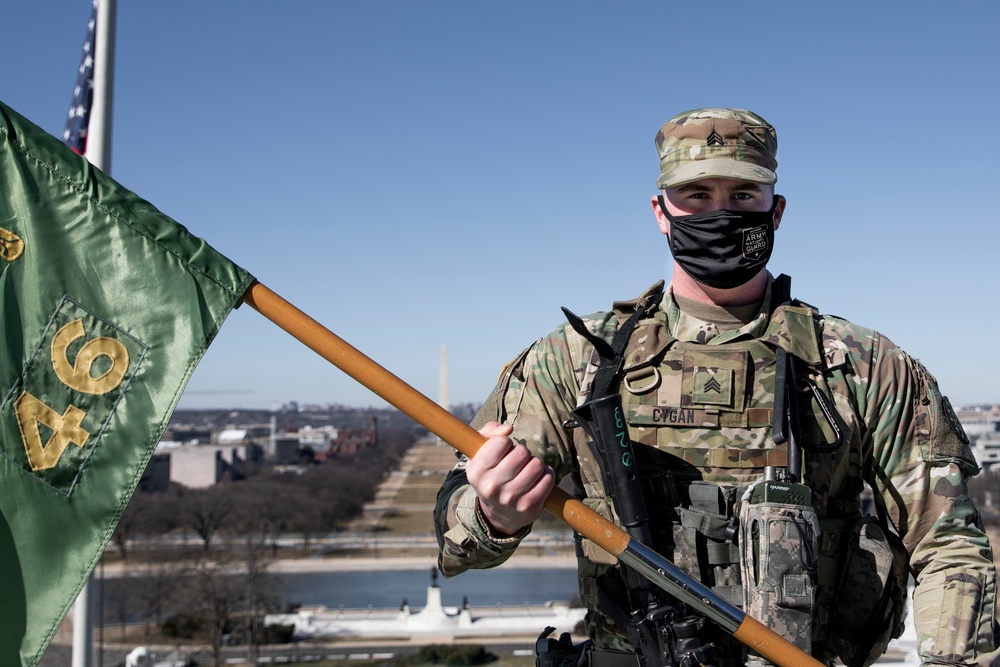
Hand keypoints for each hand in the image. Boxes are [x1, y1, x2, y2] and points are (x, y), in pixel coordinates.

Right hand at [466, 421, 554, 536]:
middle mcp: (492, 486)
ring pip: (537, 464)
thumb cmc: (490, 474)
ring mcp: (511, 498)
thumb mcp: (479, 452)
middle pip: (522, 452)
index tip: (504, 451)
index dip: (506, 442)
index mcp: (477, 471)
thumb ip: (489, 431)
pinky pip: (548, 478)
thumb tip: (508, 428)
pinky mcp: (529, 506)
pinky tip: (537, 478)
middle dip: (522, 452)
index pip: (501, 442)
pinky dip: (546, 474)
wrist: (497, 513)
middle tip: (517, 461)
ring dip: (535, 463)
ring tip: (527, 469)